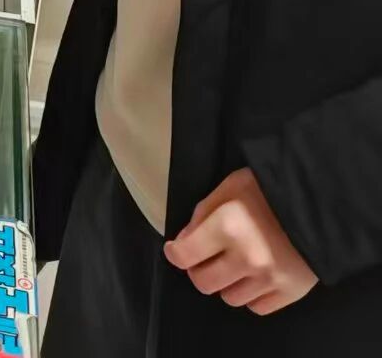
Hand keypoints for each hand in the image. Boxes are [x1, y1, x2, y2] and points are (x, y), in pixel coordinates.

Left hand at [164, 168, 317, 314]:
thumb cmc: (268, 189)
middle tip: (206, 257)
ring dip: (227, 282)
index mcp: (227, 227)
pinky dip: (251, 294)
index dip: (175, 253)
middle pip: (204, 283)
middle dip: (199, 269)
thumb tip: (184, 240)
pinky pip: (257, 307)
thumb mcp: (228, 188)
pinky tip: (255, 275)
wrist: (319, 203)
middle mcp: (246, 258)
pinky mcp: (290, 292)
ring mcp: (270, 279)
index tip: (177, 249)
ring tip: (236, 263)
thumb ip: (202, 214)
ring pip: (229, 298)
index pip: (184, 256)